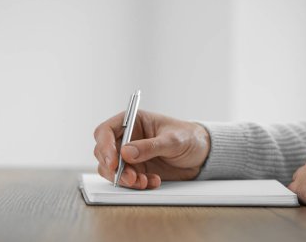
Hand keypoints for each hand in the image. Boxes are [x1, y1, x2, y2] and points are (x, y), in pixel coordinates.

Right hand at [93, 110, 210, 189]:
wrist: (202, 154)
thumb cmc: (189, 137)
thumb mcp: (172, 140)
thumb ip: (150, 146)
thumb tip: (126, 153)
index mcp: (133, 121)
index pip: (106, 131)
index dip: (104, 146)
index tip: (113, 162)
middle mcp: (128, 137)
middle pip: (104, 153)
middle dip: (114, 168)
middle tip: (130, 178)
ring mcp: (131, 155)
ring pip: (112, 169)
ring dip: (124, 179)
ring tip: (144, 182)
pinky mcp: (137, 169)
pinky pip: (127, 180)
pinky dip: (136, 184)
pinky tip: (153, 181)